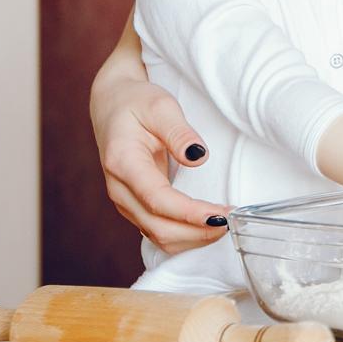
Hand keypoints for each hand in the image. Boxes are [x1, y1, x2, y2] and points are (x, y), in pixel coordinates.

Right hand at [91, 75, 229, 252]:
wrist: (112, 104)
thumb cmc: (136, 103)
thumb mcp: (160, 106)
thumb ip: (179, 132)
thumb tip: (199, 156)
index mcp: (122, 162)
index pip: (157, 200)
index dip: (190, 213)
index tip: (221, 215)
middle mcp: (119, 188)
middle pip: (157, 227)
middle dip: (196, 232)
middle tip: (230, 222)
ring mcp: (125, 200)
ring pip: (157, 235)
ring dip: (191, 238)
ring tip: (223, 226)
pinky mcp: (134, 205)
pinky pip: (157, 231)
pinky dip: (183, 235)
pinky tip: (206, 226)